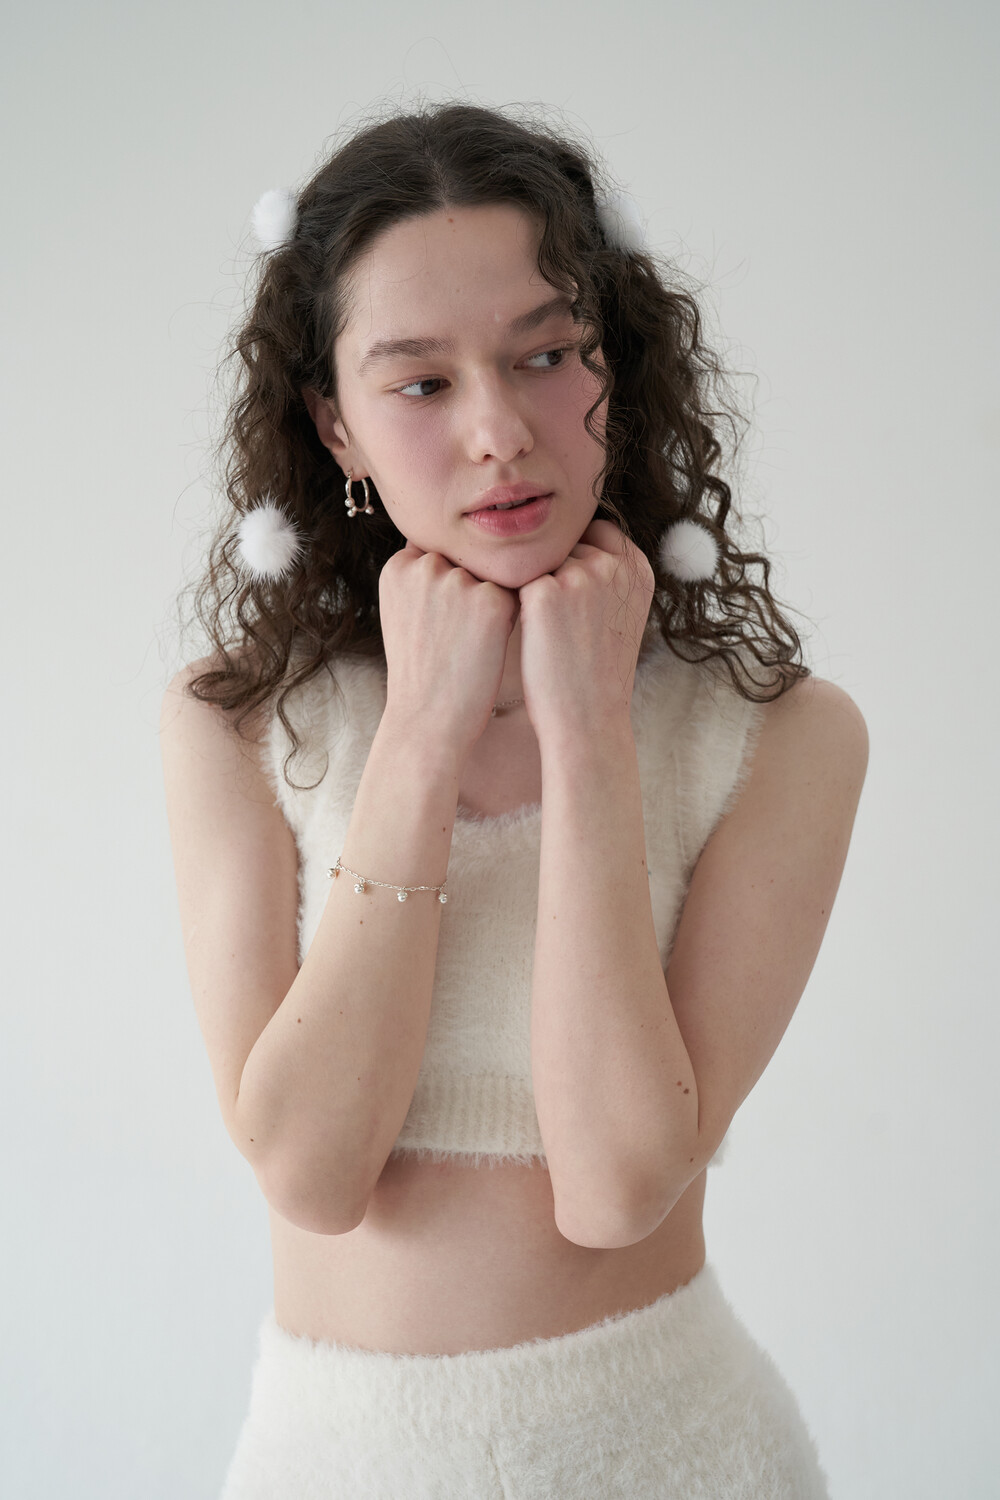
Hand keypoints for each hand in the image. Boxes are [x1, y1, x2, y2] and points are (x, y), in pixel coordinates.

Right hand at [378, 539, 519, 758]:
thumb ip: (422, 577)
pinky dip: (508, 620)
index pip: (438, 554)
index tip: (437, 622)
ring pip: (491, 577)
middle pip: (466, 563)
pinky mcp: (491, 601)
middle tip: (454, 637)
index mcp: (398, 566)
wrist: (427, 719)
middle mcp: (425, 565)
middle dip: (468, 593)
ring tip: (468, 644)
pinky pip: (515, 596)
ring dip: (490, 604)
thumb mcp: (403, 613)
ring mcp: (458, 581)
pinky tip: (487, 647)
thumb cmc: (419, 671)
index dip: (445, 588)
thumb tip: (458, 551)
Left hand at [516, 518, 654, 739]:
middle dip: (556, 574)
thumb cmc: (597, 672)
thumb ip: (608, 573)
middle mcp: (613, 564)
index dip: (577, 559)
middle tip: (564, 625)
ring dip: (535, 590)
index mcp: (638, 567)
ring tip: (550, 634)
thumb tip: (574, 540)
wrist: (588, 720)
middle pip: (565, 544)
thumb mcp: (622, 613)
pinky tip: (531, 636)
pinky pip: (516, 583)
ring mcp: (579, 575)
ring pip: (538, 563)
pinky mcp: (543, 592)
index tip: (575, 597)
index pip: (596, 531)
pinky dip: (516, 607)